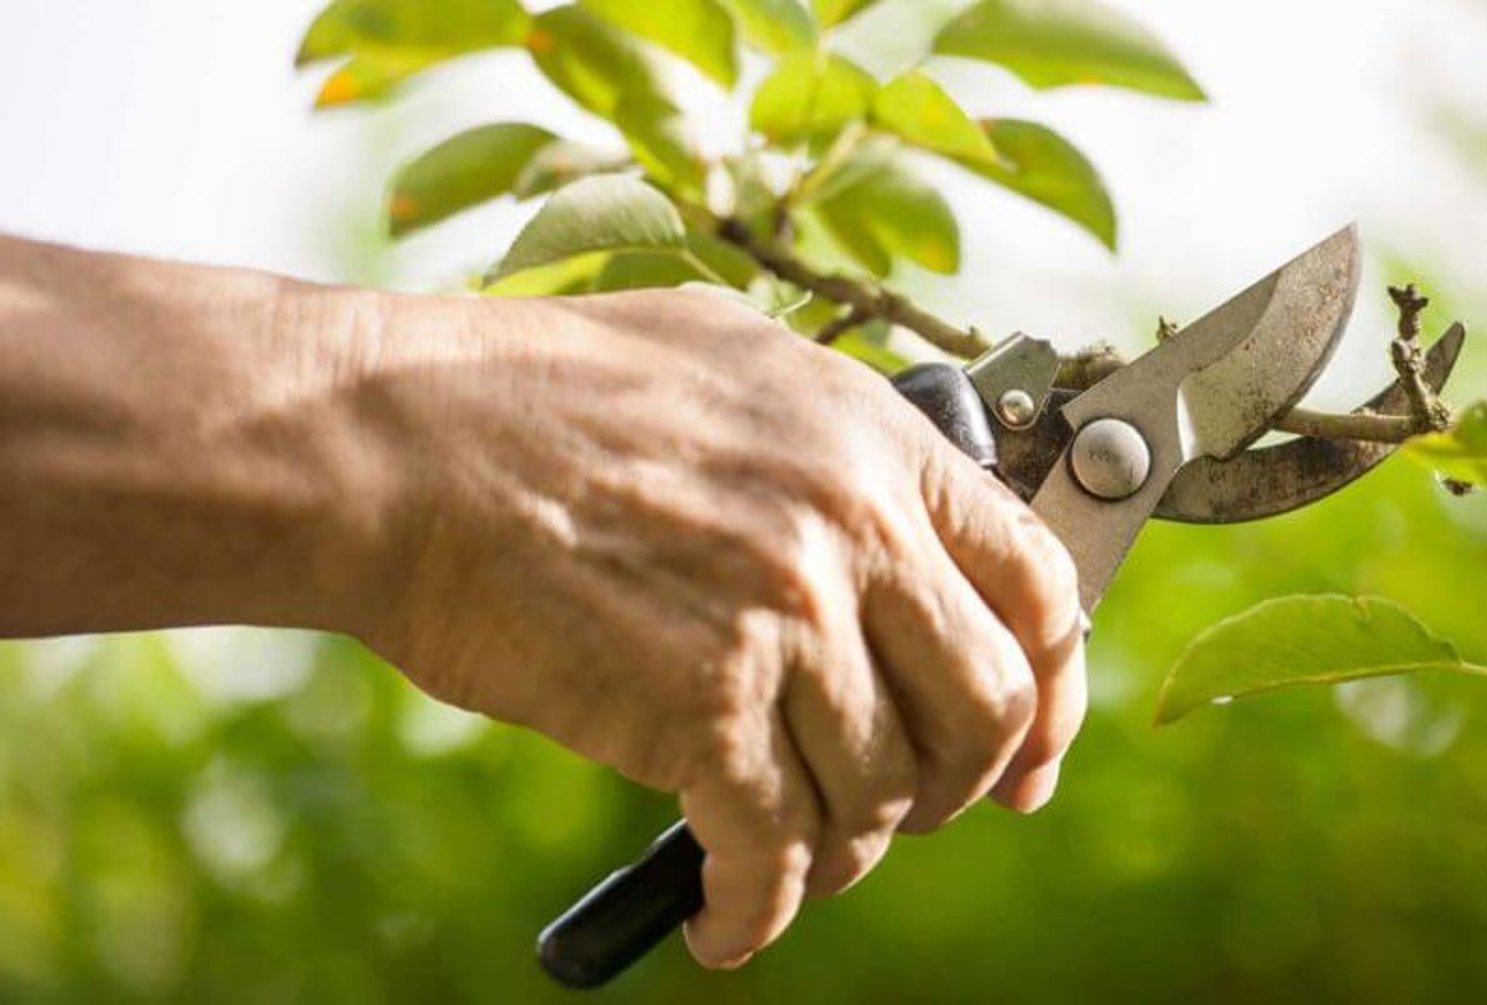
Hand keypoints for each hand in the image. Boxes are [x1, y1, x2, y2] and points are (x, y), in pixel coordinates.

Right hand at [350, 289, 1086, 967]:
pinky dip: (759, 911)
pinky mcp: (700, 706)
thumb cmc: (539, 393)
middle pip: (987, 708)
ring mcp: (784, 618)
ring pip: (882, 793)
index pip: (1039, 584)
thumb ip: (835, 438)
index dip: (1054, 689)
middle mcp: (855, 529)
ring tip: (794, 858)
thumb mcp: (730, 358)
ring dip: (846, 853)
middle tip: (915, 811)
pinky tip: (728, 922)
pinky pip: (775, 850)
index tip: (1032, 754)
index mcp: (876, 442)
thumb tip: (898, 515)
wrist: (398, 441)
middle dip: (961, 787)